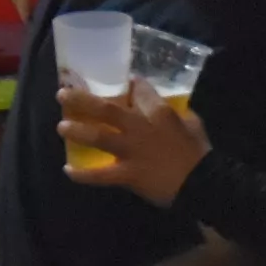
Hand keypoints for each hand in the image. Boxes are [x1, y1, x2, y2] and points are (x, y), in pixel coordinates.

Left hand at [58, 76, 209, 204]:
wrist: (203, 183)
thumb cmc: (199, 152)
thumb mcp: (193, 123)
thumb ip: (177, 113)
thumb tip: (168, 107)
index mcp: (159, 112)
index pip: (139, 91)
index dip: (129, 84)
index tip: (123, 82)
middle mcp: (140, 128)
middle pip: (106, 110)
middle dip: (82, 100)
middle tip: (63, 94)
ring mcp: (131, 151)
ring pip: (98, 137)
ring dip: (78, 131)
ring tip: (62, 127)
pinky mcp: (128, 174)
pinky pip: (100, 175)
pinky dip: (82, 174)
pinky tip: (67, 170)